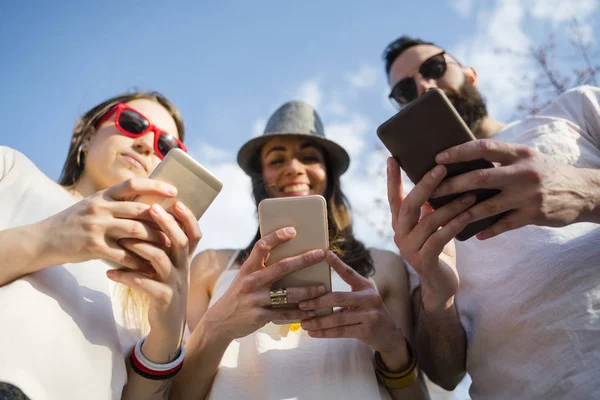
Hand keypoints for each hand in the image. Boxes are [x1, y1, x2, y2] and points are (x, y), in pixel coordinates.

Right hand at [49, 178, 177, 271]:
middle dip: (161, 219)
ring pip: (135, 231)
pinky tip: (149, 266)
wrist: (43, 240)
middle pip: (139, 210)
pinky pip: (123, 254)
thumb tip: (146, 202)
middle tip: (178, 226)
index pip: (132, 184)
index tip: (174, 190)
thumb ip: (115, 203)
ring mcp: (96, 227)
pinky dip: (138, 261)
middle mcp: (100, 207)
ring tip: (169, 246)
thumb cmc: (73, 223)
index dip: (155, 185)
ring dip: (155, 239)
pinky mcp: (92, 247)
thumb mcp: (93, 205)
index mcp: (102, 195)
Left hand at [106, 201, 200, 357]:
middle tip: (151, 208)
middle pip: (181, 242)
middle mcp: (184, 269)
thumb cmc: (163, 288)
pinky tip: (110, 273)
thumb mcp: (170, 267)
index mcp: (185, 259)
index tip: (176, 201)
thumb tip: (150, 218)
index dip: (189, 218)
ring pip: (161, 260)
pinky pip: (144, 284)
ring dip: (141, 247)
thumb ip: (165, 247)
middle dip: (166, 223)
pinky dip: (126, 277)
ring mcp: (175, 284)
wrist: (168, 324)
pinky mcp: (163, 299)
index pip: (195, 234)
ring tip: (122, 240)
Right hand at [203, 227, 326, 341]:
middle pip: (281, 267)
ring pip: (288, 293)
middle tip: (321, 254)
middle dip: (304, 260)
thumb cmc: (239, 295)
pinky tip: (312, 311)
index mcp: (248, 268)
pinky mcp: (259, 316)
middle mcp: (251, 281)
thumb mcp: (245, 278)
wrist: (220, 322)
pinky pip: (284, 314)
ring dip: (308, 291)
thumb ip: (262, 267)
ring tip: (323, 288)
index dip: (277, 237)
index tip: (293, 230)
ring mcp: (255, 299)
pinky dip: (300, 312)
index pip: (262, 246)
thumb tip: (290, 254)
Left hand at [299, 251, 405, 358]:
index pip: (349, 273)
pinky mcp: (367, 330)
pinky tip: (313, 333)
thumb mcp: (361, 299)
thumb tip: (315, 293)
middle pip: (339, 298)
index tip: (326, 253)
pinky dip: (325, 333)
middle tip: (301, 304)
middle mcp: (369, 297)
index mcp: (365, 286)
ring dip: (318, 321)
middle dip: (317, 301)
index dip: (338, 263)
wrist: (389, 335)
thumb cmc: (368, 314)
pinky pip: (341, 331)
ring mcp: (370, 314)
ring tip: (303, 322)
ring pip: (338, 318)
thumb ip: (345, 296)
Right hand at [387, 158, 473, 311]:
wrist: (441, 285)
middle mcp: (400, 235)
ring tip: (470, 194)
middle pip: (408, 205)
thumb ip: (430, 207)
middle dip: (425, 185)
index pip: (393, 197)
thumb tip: (439, 179)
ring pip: (429, 221)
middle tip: (441, 168)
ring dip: (451, 206)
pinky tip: (469, 215)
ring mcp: (410, 249)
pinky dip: (455, 225)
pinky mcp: (424, 261)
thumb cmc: (439, 250)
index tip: (392, 158)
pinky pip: (440, 238)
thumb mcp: (433, 226)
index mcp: (400, 224)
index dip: (392, 179)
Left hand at [433, 139, 589, 238]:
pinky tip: (474, 235)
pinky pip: (504, 225)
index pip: (484, 147)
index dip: (459, 152)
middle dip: (453, 185)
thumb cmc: (544, 173)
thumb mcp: (527, 158)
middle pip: (480, 178)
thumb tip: (463, 159)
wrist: (583, 192)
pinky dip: (488, 230)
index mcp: (519, 153)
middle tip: (432, 191)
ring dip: (463, 212)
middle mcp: (523, 171)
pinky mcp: (534, 215)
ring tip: (444, 216)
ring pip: (488, 205)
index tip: (438, 158)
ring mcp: (528, 195)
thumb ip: (500, 158)